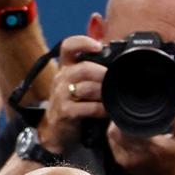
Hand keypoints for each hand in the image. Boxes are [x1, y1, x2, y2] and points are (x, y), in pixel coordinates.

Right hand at [36, 35, 107, 153]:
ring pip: (86, 88)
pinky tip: (106, 112)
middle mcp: (61, 79)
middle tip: (115, 81)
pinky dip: (100, 109)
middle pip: (84, 68)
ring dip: (104, 92)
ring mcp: (61, 96)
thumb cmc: (72, 104)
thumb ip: (92, 72)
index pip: (68, 46)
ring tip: (113, 97)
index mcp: (66, 67)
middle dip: (103, 74)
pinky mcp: (64, 112)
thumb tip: (118, 62)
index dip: (83, 42)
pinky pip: (86, 108)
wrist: (56, 131)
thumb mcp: (77, 84)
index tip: (99, 46)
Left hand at [107, 108, 174, 174]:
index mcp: (150, 145)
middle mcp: (133, 152)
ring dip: (117, 124)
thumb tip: (171, 100)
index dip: (129, 110)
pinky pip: (112, 142)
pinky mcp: (121, 161)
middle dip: (122, 115)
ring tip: (129, 116)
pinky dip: (116, 133)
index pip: (129, 122)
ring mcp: (124, 158)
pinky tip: (126, 128)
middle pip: (116, 127)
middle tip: (131, 107)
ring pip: (111, 134)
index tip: (136, 103)